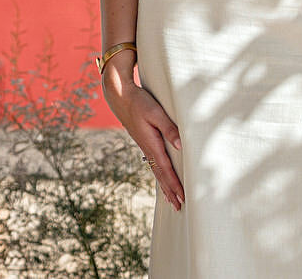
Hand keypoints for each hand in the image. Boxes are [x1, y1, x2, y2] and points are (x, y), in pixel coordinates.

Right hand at [100, 54, 183, 209]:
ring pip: (156, 170)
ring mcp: (144, 145)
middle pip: (160, 175)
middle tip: (178, 207)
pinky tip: (160, 175)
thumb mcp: (156, 112)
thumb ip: (169, 128)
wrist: (119, 94)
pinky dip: (159, 174)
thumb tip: (180, 146)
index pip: (166, 169)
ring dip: (164, 185)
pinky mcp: (143, 140)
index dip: (174, 185)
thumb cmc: (138, 101)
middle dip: (170, 191)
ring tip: (170, 199)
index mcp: (151, 143)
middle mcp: (147, 148)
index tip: (182, 198)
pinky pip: (153, 162)